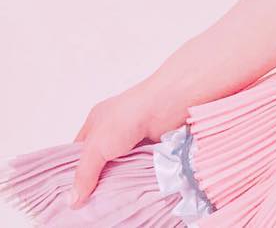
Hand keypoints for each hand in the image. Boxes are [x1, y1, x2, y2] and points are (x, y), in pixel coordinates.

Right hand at [69, 81, 184, 208]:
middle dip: (97, 182)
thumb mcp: (96, 145)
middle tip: (90, 206)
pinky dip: (135, 179)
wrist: (168, 105)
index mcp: (96, 123)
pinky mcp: (151, 148)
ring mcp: (134, 140)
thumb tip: (73, 200)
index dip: (74, 172)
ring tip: (108, 205)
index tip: (71, 197)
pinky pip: (139, 169)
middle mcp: (114, 131)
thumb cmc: (128, 116)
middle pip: (101, 163)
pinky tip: (129, 193)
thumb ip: (84, 173)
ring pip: (121, 168)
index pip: (78, 152)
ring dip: (118, 182)